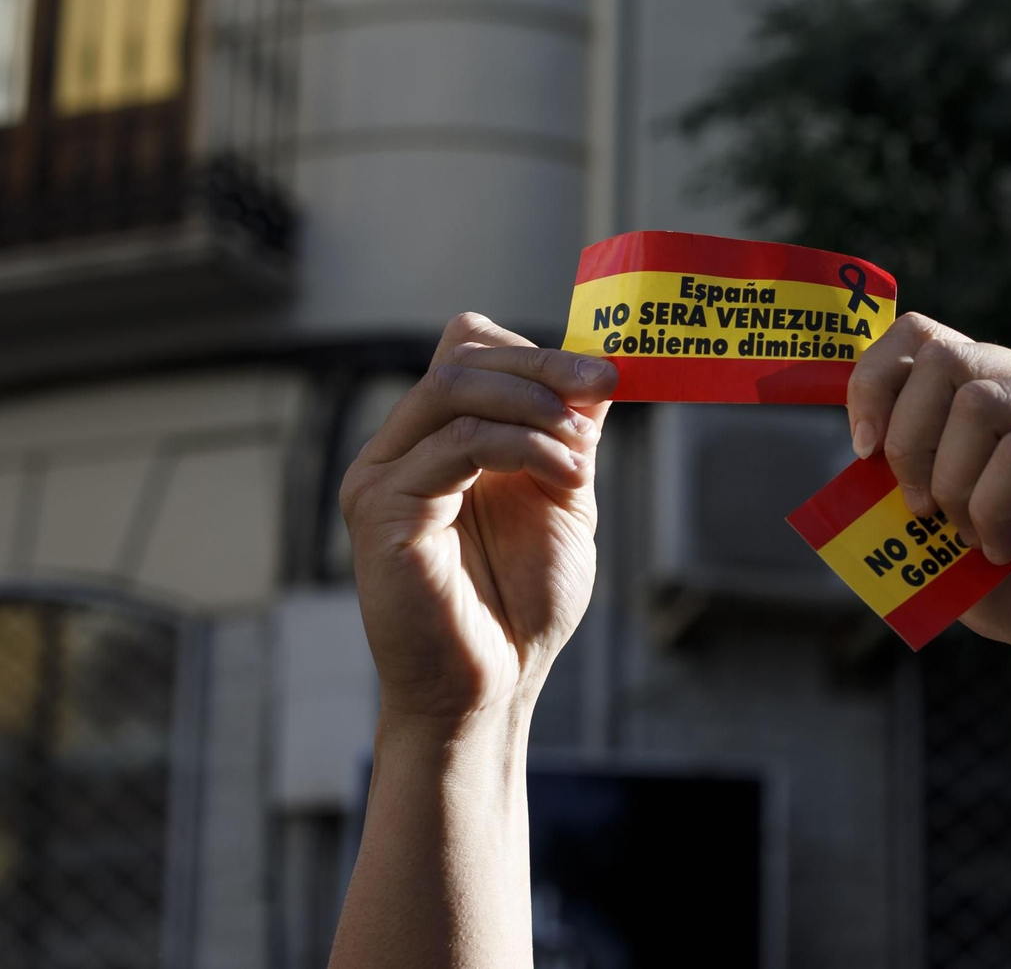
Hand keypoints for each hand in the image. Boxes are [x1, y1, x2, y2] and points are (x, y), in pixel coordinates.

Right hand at [339, 313, 617, 719]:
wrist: (496, 685)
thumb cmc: (523, 605)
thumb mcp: (563, 501)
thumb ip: (569, 437)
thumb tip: (594, 372)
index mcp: (441, 440)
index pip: (469, 350)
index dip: (536, 351)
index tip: (603, 374)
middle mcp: (402, 449)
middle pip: (461, 357)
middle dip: (543, 367)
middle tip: (601, 387)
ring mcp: (383, 475)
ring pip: (453, 388)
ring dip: (535, 406)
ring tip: (582, 451)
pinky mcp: (381, 509)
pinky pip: (455, 444)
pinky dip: (523, 446)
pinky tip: (565, 474)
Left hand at [847, 314, 1010, 694]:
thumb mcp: (938, 524)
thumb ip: (902, 476)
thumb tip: (858, 445)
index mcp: (1004, 383)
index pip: (920, 335)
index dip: (873, 384)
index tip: (863, 451)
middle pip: (944, 359)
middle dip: (910, 442)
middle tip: (924, 511)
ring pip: (981, 402)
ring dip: (956, 484)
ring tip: (975, 536)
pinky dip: (996, 508)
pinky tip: (1009, 547)